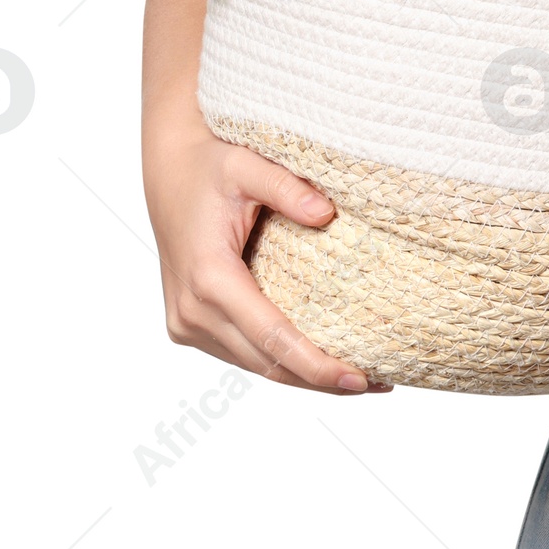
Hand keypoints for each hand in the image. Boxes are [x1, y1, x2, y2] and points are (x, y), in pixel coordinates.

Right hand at [144, 119, 390, 394]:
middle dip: (321, 379)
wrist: (169, 170)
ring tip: (359, 378)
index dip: (317, 364)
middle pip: (267, 362)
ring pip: (255, 364)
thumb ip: (287, 187)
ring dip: (303, 376)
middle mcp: (191, 311)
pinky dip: (280, 360)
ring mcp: (186, 323)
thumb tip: (327, 214)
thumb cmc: (209, 164)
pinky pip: (242, 352)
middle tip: (379, 384)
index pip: (272, 337)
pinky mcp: (190, 324)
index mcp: (208, 277)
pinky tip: (318, 360)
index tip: (359, 379)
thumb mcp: (248, 165)